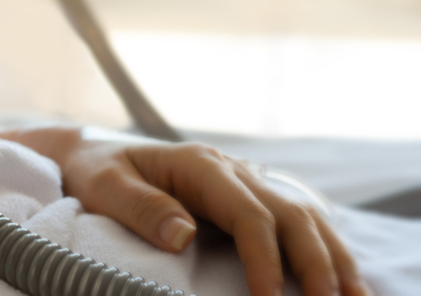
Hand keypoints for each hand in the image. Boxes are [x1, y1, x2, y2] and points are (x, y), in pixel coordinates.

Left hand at [1, 127, 368, 295]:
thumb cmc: (96, 171)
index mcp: (199, 165)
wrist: (91, 154)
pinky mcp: (243, 198)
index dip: (265, 257)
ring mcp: (241, 182)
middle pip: (288, 214)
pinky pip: (292, 220)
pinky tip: (339, 276)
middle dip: (315, 261)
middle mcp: (229, 170)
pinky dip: (320, 247)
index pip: (249, 212)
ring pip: (301, 215)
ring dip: (331, 256)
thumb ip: (141, 207)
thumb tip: (185, 234)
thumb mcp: (105, 186)